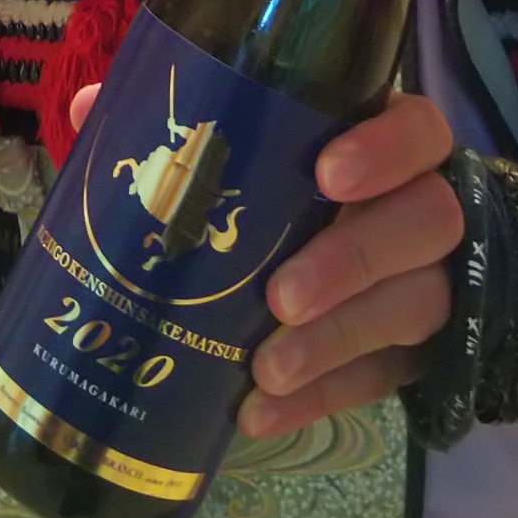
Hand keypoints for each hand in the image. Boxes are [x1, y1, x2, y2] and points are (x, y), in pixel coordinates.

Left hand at [69, 85, 460, 439]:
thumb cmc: (277, 183)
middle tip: (281, 295)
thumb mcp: (235, 144)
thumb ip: (173, 122)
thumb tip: (90, 106)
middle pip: (427, 221)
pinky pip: (383, 379)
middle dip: (353, 259)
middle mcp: (419, 205)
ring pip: (414, 305)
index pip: (418, 130)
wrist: (342, 262)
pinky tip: (260, 412)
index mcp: (383, 140)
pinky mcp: (415, 352)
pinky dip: (320, 397)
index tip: (326, 174)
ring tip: (266, 366)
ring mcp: (427, 282)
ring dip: (337, 340)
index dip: (385, 149)